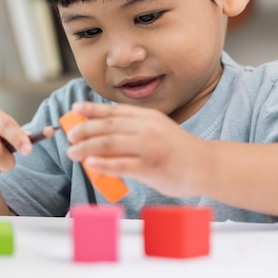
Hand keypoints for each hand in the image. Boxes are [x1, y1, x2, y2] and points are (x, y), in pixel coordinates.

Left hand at [65, 102, 210, 196]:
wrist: (207, 166)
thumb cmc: (178, 150)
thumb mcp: (158, 129)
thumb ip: (134, 129)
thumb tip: (102, 135)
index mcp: (148, 117)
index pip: (114, 111)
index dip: (92, 110)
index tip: (75, 109)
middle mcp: (148, 128)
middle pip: (107, 126)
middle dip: (84, 130)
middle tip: (70, 136)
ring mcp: (149, 147)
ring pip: (110, 144)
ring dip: (87, 147)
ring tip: (72, 151)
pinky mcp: (151, 167)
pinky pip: (121, 165)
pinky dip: (103, 164)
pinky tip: (90, 163)